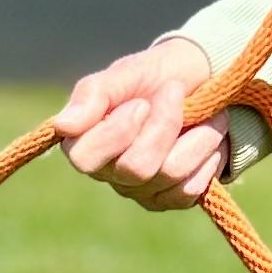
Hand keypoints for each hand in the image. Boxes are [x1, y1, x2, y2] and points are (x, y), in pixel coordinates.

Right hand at [55, 38, 230, 209]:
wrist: (201, 80)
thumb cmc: (155, 75)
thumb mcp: (125, 73)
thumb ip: (93, 94)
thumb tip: (63, 125)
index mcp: (86, 142)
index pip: (86, 158)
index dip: (118, 133)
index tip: (141, 103)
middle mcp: (109, 172)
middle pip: (136, 168)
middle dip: (164, 125)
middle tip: (176, 92)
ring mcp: (141, 190)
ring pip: (169, 175)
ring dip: (197, 136)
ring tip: (205, 112)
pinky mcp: (170, 198)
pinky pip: (189, 189)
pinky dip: (207, 156)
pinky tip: (208, 137)